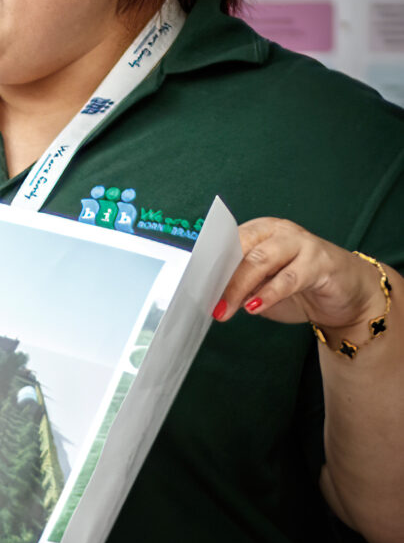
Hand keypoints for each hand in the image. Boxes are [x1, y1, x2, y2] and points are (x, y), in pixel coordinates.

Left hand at [214, 218, 389, 338]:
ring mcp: (302, 244)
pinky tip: (254, 306)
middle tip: (208, 301)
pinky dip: (269, 293)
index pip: (226, 242)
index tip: (191, 285)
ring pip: (262, 259)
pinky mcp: (322, 262)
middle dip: (221, 276)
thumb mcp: (263, 286)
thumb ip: (240, 285)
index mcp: (259, 232)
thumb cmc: (300, 287)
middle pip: (242, 248)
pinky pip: (290, 277)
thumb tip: (210, 295)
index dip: (208, 264)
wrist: (351, 294)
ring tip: (226, 310)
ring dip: (239, 287)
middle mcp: (279, 232)